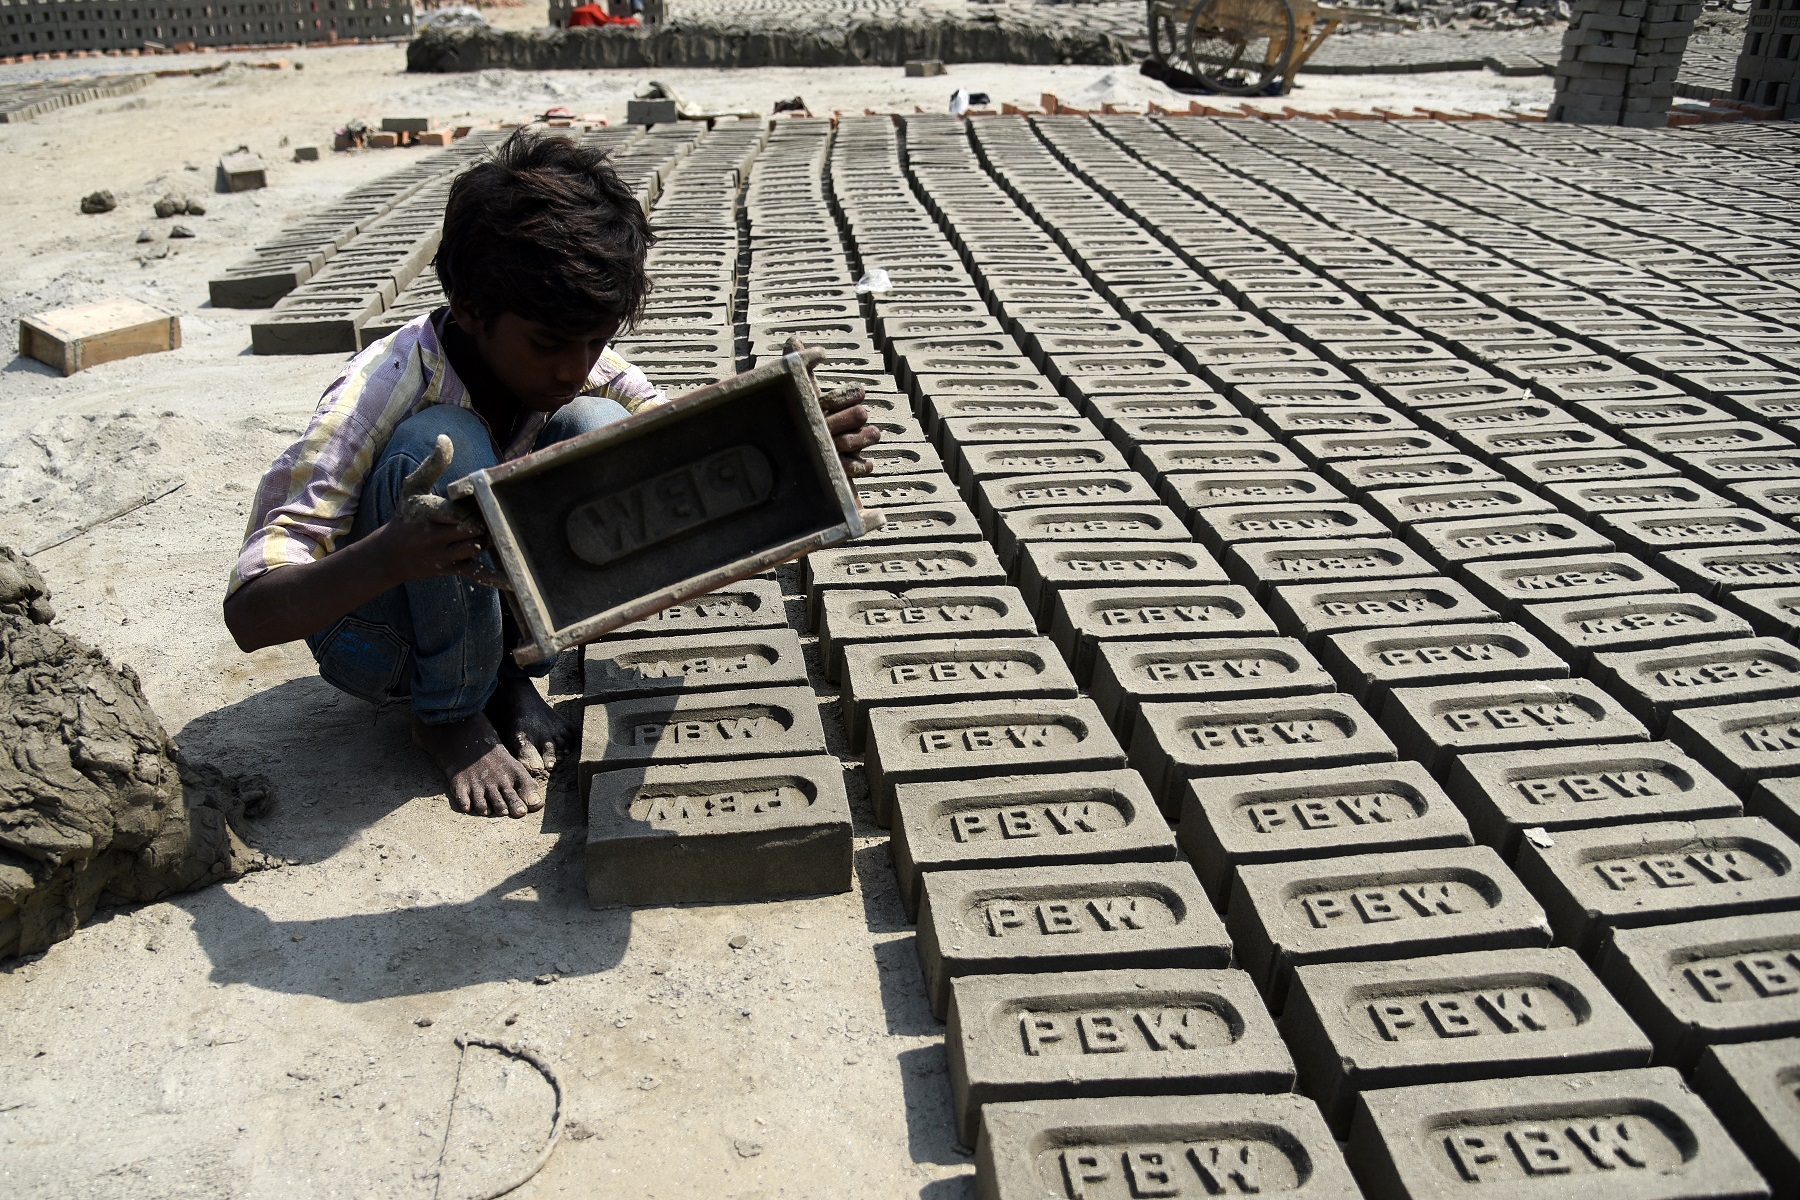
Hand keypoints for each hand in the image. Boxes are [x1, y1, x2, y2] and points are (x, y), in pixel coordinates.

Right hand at [380, 435, 510, 588]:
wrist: (389, 555)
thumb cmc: (405, 516)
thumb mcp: (413, 488)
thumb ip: (432, 465)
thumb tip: (445, 438)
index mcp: (428, 513)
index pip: (456, 509)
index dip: (472, 505)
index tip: (481, 496)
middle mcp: (435, 536)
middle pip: (470, 528)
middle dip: (483, 521)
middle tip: (491, 512)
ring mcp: (443, 555)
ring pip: (475, 547)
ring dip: (487, 539)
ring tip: (492, 528)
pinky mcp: (451, 569)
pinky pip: (476, 573)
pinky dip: (495, 577)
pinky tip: (514, 579)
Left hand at [785, 336, 881, 476]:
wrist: (787, 455)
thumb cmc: (795, 419)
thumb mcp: (795, 393)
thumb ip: (796, 366)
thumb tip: (794, 339)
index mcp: (842, 401)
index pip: (854, 392)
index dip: (839, 398)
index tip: (821, 404)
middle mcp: (852, 420)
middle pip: (862, 414)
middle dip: (844, 419)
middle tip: (825, 427)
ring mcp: (855, 444)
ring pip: (871, 434)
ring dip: (853, 440)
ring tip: (834, 445)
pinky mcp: (852, 467)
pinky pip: (867, 464)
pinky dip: (859, 464)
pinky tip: (847, 465)